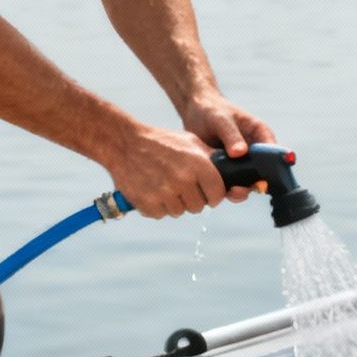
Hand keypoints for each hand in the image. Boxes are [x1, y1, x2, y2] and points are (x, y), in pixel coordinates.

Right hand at [99, 122, 227, 218]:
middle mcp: (183, 180)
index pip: (218, 195)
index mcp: (199, 165)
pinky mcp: (148, 203)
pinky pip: (161, 214)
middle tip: (180, 185)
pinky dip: (157, 206)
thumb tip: (231, 175)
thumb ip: (211, 160)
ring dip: (174, 203)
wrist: (124, 143)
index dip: (213, 195)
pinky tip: (151, 189)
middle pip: (199, 207)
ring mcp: (165, 193)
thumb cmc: (161, 142)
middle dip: (192, 199)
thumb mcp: (191, 142)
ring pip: (180, 212)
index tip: (206, 192)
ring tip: (164, 184)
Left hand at [181, 93, 276, 202]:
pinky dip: (227, 189)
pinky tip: (219, 189)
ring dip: (241, 189)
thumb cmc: (212, 110)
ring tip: (232, 191)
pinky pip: (232, 184)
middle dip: (257, 183)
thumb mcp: (221, 119)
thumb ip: (232, 136)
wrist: (195, 112)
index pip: (275, 153)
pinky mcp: (229, 170)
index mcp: (261, 135)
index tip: (267, 177)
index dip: (276, 166)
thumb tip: (240, 153)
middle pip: (264, 172)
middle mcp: (255, 151)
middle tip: (245, 187)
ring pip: (248, 181)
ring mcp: (242, 162)